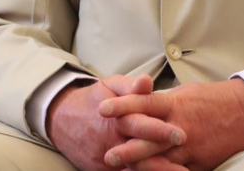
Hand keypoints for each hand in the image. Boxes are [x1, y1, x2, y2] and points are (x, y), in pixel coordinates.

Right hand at [48, 75, 186, 170]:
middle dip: (162, 161)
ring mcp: (104, 158)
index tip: (181, 134)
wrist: (59, 119)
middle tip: (184, 168)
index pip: (138, 124)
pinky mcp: (100, 170)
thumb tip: (148, 81)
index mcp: (115, 118)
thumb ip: (131, 86)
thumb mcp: (109, 86)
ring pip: (132, 169)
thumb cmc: (92, 100)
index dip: (159, 130)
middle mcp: (110, 140)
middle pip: (137, 152)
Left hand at [99, 79, 243, 170]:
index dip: (122, 106)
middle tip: (107, 155)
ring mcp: (192, 148)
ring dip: (143, 167)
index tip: (102, 109)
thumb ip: (159, 104)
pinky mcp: (202, 163)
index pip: (144, 103)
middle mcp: (181, 127)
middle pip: (150, 139)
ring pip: (163, 160)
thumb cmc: (211, 99)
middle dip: (128, 149)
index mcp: (174, 104)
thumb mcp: (182, 94)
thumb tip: (136, 106)